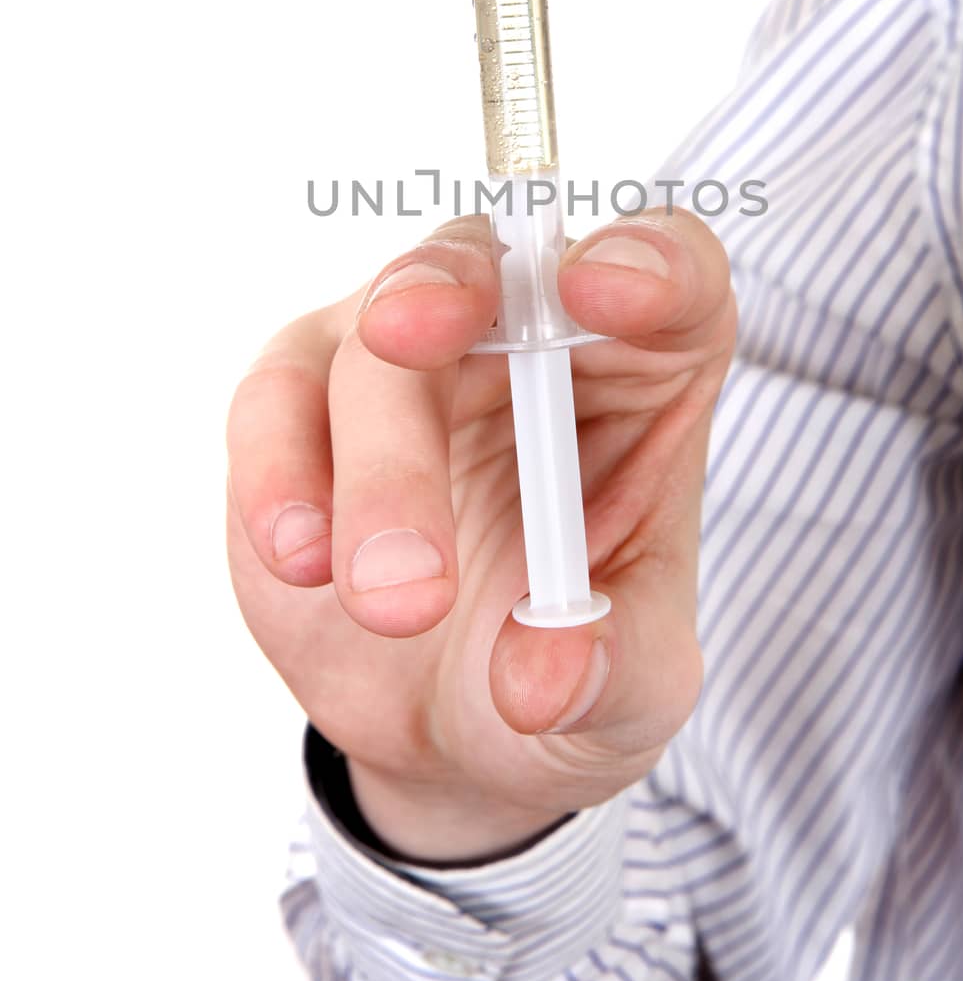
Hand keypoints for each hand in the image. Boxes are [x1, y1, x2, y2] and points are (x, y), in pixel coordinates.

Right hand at [226, 209, 734, 862]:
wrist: (451, 723)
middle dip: (445, 297)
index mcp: (648, 360)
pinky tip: (302, 560)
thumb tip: (541, 676)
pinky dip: (278, 473)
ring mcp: (407, 357)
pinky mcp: (303, 402)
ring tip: (397, 601)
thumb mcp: (632, 692)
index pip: (668, 264)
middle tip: (408, 336)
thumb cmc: (569, 662)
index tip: (612, 293)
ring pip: (372, 339)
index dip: (644, 257)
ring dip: (376, 457)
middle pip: (494, 271)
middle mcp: (526, 331)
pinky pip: (275, 399)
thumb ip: (609, 672)